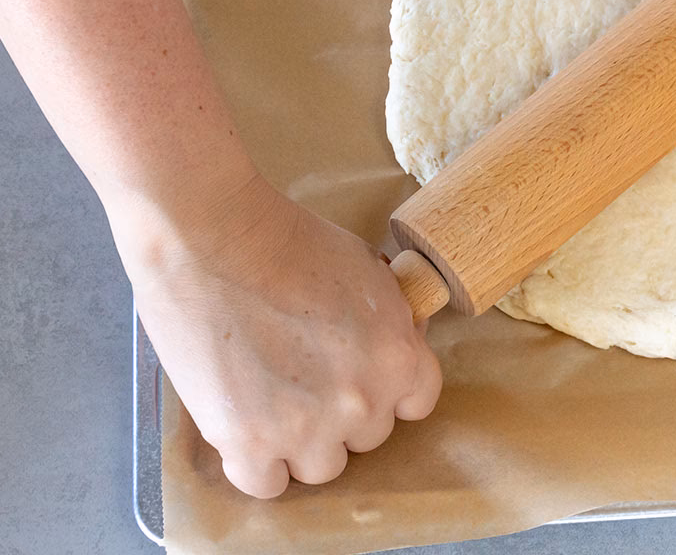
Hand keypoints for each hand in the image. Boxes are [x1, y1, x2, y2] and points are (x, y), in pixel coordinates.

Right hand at [112, 172, 441, 498]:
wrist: (213, 238)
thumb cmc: (288, 240)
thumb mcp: (369, 271)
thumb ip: (391, 317)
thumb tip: (401, 336)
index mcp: (399, 358)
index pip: (417, 402)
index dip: (388, 388)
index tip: (362, 376)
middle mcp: (362, 402)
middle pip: (367, 435)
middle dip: (342, 410)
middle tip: (305, 375)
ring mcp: (306, 429)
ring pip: (322, 466)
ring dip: (303, 443)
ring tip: (273, 401)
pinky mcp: (248, 442)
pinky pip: (266, 483)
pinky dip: (256, 464)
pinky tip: (245, 429)